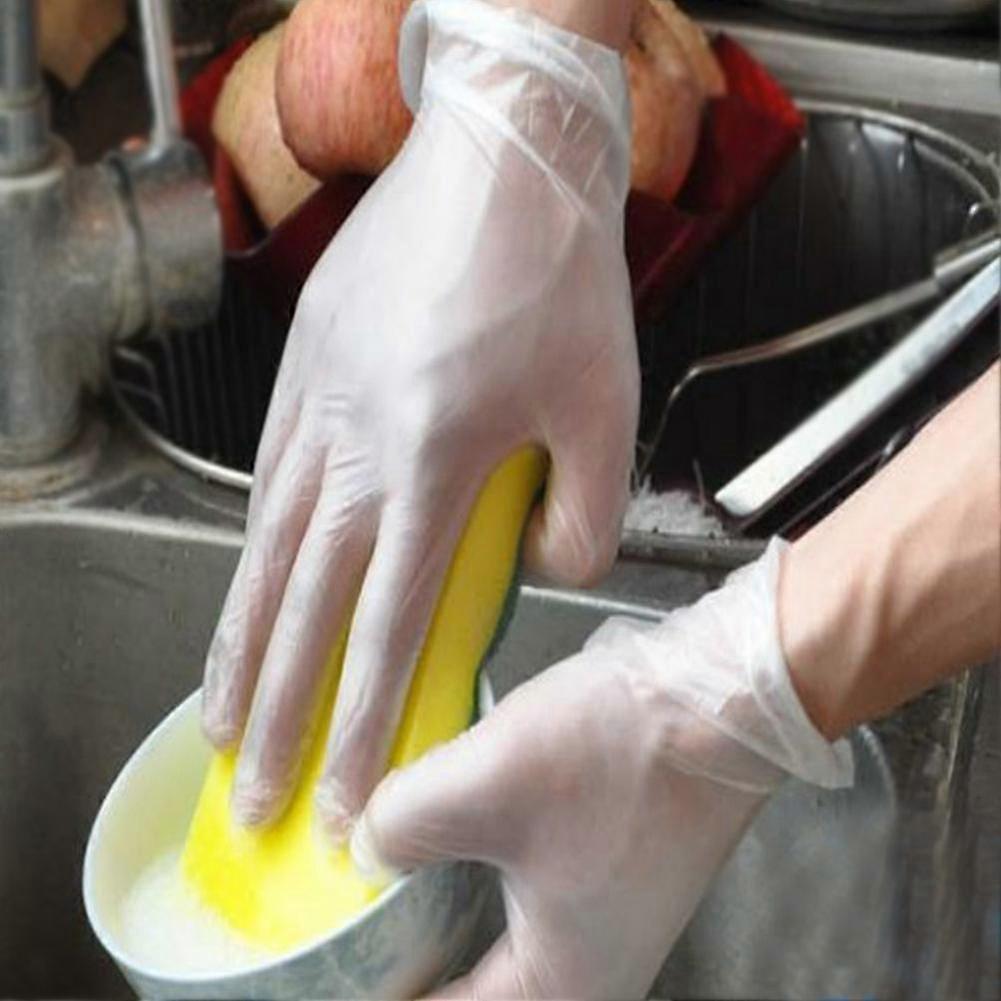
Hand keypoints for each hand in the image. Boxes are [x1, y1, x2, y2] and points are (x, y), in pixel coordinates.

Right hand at [201, 0, 638, 836]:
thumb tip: (539, 569)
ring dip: (240, 645)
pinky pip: (265, 483)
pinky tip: (248, 588)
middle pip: (300, 613)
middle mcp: (354, 448)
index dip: (360, 730)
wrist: (505, 162)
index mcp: (430, 467)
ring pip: (262, 553)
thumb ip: (581, 517)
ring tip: (220, 715)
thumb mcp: (605, 409)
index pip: (385, 633)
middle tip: (250, 793)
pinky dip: (250, 553)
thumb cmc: (558, 277)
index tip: (342, 803)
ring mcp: (316, 407)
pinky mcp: (301, 370)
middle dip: (275, 718)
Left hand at [351, 541, 852, 999]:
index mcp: (560, 985)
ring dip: (435, 906)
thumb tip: (363, 847)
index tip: (335, 961)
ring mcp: (603, 913)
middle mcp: (587, 967)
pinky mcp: (609, 862)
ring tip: (379, 874)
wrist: (725, 692)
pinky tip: (439, 826)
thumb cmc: (626, 751)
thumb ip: (402, 826)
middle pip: (467, 982)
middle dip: (404, 948)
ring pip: (491, 933)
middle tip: (346, 915)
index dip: (378, 986)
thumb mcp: (487, 784)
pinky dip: (471, 869)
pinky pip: (519, 888)